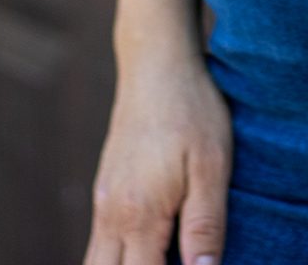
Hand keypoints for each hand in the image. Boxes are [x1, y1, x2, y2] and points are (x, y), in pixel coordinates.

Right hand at [83, 50, 232, 263]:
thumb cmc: (191, 109)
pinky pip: (101, 241)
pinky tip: (151, 248)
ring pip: (96, 262)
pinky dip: (119, 257)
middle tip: (170, 261)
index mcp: (138, 215)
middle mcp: (111, 214)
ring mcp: (103, 201)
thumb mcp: (211, 165)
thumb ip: (205, 226)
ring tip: (162, 255)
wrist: (157, 62)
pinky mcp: (106, 188)